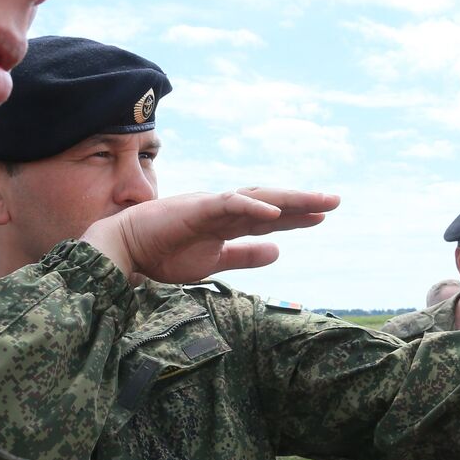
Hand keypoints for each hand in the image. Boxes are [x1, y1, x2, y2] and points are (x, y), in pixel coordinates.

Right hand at [82, 187, 339, 282]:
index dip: (297, 216)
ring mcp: (211, 205)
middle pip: (270, 202)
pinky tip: (275, 214)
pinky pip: (229, 204)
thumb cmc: (163, 253)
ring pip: (257, 198)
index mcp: (227, 221)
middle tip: (335, 201)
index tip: (323, 217)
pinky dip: (252, 207)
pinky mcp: (196, 208)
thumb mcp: (214, 261)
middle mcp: (224, 208)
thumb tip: (278, 253)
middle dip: (303, 202)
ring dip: (288, 199)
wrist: (124, 251)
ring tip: (318, 201)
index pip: (269, 217)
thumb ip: (244, 256)